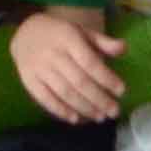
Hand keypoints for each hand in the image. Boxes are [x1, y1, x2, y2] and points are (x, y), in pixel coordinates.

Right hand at [12, 4, 130, 125]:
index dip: (106, 78)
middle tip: (114, 111)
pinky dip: (60, 110)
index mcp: (69, 39)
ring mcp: (39, 68)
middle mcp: (53, 54)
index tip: (121, 91)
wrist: (26, 34)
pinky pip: (45, 98)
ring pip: (64, 92)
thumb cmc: (61, 34)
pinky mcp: (28, 80)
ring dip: (84, 107)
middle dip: (99, 99)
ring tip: (100, 117)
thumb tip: (124, 48)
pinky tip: (75, 119)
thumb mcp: (82, 31)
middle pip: (79, 81)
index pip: (90, 62)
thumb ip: (102, 41)